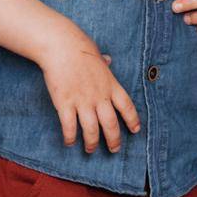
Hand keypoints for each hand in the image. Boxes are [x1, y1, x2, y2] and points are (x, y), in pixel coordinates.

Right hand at [38, 31, 141, 152]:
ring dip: (92, 143)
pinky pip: (69, 127)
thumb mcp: (97, 55)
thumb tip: (108, 60)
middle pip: (111, 124)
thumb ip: (104, 62)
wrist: (61, 46)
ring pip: (92, 130)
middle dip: (114, 140)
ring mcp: (82, 101)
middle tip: (114, 149)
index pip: (127, 107)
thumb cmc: (79, 48)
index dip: (132, 120)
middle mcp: (99, 96)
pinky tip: (70, 142)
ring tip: (90, 150)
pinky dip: (70, 138)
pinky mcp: (65, 104)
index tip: (135, 130)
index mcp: (110, 85)